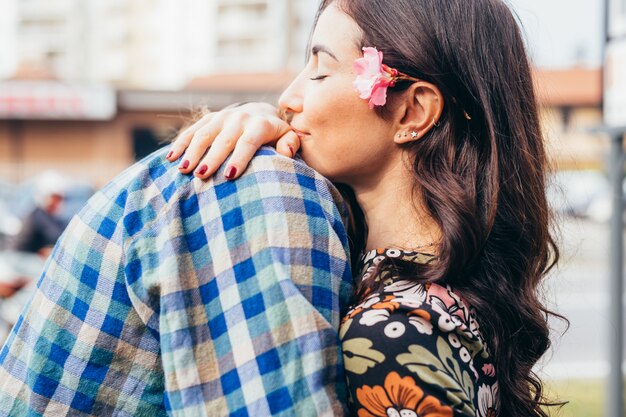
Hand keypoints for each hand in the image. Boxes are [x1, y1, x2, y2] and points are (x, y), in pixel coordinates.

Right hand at [167, 102, 299, 179]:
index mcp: (260, 124)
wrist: (260, 112)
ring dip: (192, 152)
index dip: (239, 158)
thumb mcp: (287, 136)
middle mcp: (239, 118)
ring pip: (204, 134)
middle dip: (211, 158)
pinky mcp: (208, 119)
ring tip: (183, 170)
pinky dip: (180, 144)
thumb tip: (287, 151)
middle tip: (201, 175)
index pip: (248, 141)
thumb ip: (290, 143)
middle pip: (223, 140)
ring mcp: (221, 117)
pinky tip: (171, 158)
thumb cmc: (275, 134)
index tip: (229, 176)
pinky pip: (191, 131)